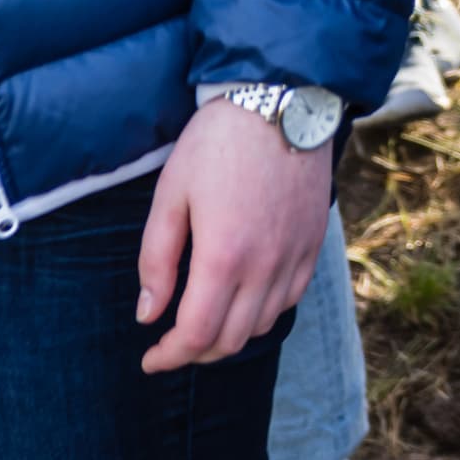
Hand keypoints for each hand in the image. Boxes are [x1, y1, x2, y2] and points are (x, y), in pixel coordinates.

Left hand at [134, 100, 334, 373]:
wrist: (282, 100)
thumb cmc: (218, 142)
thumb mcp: (170, 196)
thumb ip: (156, 261)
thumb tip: (147, 315)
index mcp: (223, 257)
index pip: (195, 334)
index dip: (169, 356)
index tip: (150, 359)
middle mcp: (264, 267)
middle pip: (229, 341)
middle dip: (195, 353)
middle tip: (172, 345)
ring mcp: (293, 259)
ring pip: (260, 327)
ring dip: (227, 336)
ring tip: (203, 323)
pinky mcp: (312, 247)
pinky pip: (287, 301)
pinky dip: (260, 314)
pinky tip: (241, 300)